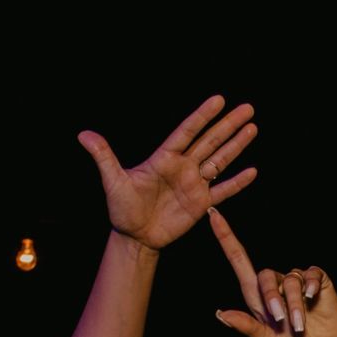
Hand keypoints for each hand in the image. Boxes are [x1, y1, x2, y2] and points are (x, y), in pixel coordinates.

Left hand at [78, 96, 258, 250]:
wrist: (134, 236)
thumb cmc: (122, 208)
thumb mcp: (112, 181)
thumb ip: (104, 157)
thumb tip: (83, 135)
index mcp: (164, 158)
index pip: (187, 132)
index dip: (202, 116)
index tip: (219, 100)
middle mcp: (183, 167)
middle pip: (210, 141)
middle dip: (229, 125)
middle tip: (248, 108)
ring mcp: (194, 184)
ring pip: (220, 161)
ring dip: (236, 146)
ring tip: (253, 128)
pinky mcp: (200, 204)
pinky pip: (222, 191)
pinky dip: (237, 182)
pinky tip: (251, 171)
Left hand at [209, 207, 336, 336]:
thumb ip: (246, 327)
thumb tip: (221, 314)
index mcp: (257, 297)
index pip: (238, 261)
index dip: (226, 238)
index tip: (213, 216)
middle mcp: (276, 284)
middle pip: (264, 276)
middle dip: (272, 299)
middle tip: (281, 321)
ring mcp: (297, 280)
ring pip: (290, 280)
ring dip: (294, 305)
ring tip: (300, 326)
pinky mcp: (317, 280)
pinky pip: (311, 274)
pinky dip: (311, 286)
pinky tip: (313, 299)